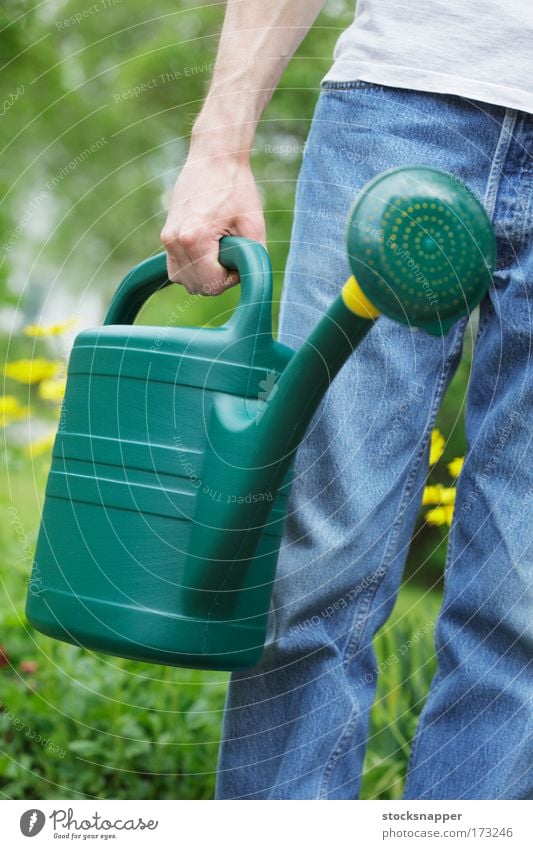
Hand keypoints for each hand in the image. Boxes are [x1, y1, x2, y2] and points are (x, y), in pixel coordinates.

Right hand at [160, 153, 265, 294]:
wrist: (214, 157)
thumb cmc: (236, 187)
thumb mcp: (254, 225)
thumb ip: (253, 258)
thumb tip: (250, 280)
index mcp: (194, 239)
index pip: (212, 284)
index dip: (231, 279)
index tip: (239, 260)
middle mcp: (175, 241)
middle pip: (196, 286)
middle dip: (217, 279)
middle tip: (231, 256)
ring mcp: (167, 238)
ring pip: (183, 280)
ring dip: (203, 275)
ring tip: (219, 253)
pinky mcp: (166, 234)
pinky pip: (175, 267)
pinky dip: (192, 267)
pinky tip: (207, 252)